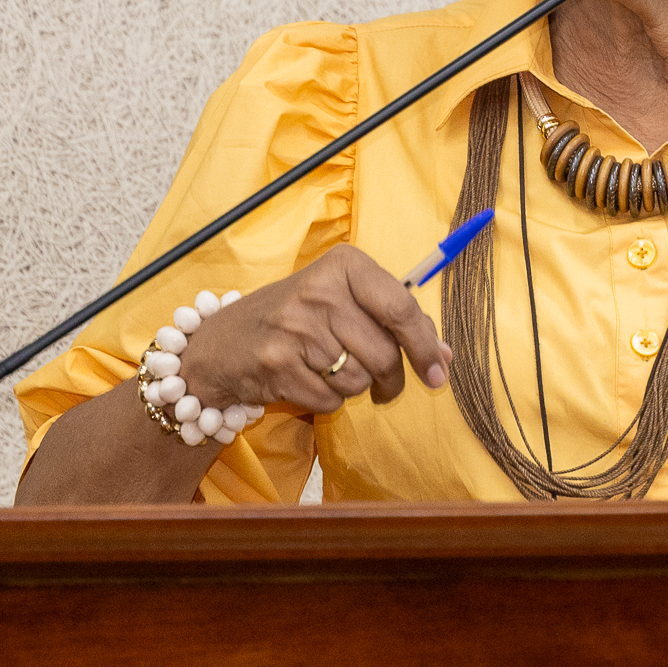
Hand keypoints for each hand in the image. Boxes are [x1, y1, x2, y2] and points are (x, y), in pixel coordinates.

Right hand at [179, 246, 451, 416]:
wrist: (222, 343)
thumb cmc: (297, 318)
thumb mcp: (344, 301)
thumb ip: (395, 321)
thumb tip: (444, 357)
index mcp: (343, 265)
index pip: (401, 308)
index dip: (425, 346)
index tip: (439, 372)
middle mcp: (319, 291)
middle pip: (384, 353)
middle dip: (391, 377)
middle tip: (384, 383)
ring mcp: (295, 327)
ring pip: (359, 380)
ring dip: (356, 387)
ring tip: (332, 370)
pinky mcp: (277, 363)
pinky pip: (331, 400)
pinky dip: (328, 400)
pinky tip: (309, 381)